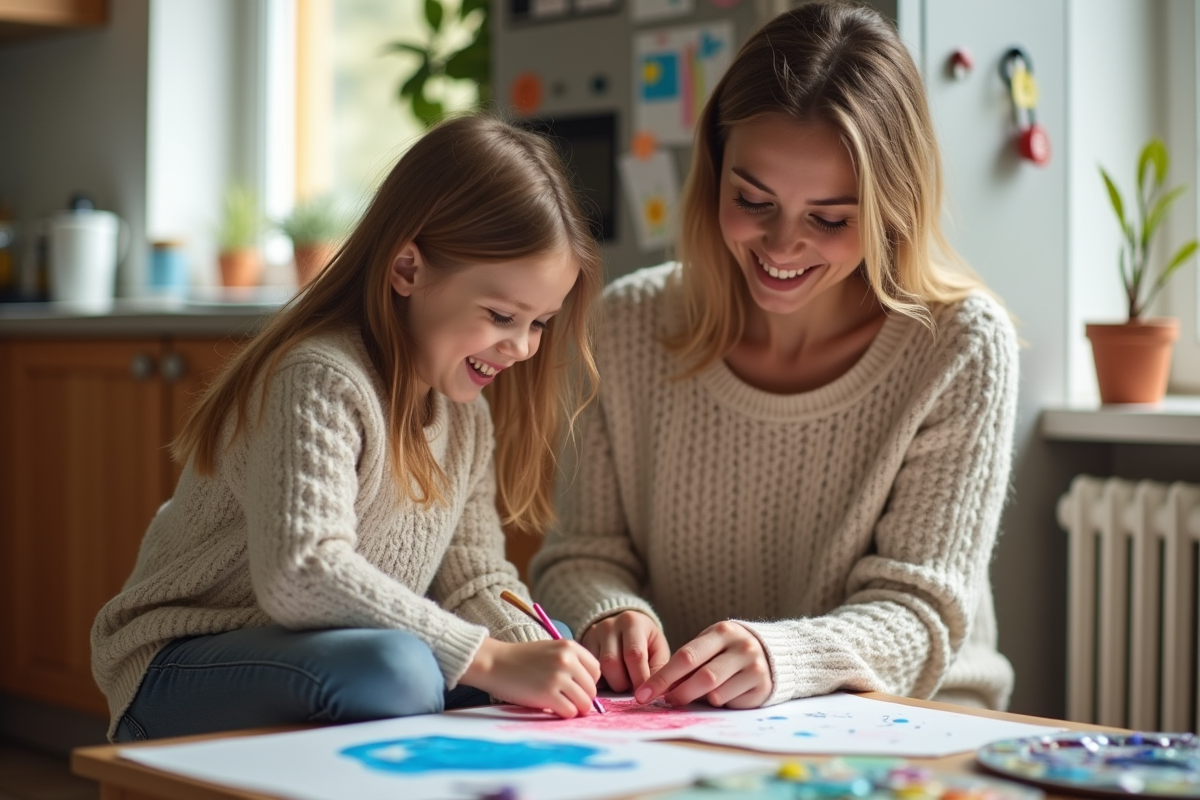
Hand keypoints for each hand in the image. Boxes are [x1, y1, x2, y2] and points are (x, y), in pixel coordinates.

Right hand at [462, 638, 601, 717]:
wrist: (494, 663)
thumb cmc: (521, 660)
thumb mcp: (551, 650)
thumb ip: (571, 664)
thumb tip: (590, 690)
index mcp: (570, 647)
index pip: (596, 670)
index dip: (588, 682)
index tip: (576, 687)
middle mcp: (567, 660)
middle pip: (592, 689)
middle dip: (582, 697)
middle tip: (566, 699)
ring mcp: (558, 677)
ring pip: (584, 703)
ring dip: (575, 708)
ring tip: (560, 705)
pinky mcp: (548, 694)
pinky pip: (570, 712)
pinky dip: (564, 714)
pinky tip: (552, 708)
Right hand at [580, 610, 670, 692]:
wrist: (626, 626)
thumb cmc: (645, 641)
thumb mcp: (658, 650)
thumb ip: (658, 670)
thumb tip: (654, 692)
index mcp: (632, 622)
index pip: (634, 654)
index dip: (640, 679)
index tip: (645, 694)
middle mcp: (609, 625)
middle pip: (611, 662)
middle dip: (623, 683)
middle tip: (631, 687)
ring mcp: (593, 635)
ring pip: (598, 668)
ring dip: (611, 684)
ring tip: (622, 683)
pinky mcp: (583, 645)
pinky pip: (588, 670)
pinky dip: (600, 681)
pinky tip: (610, 680)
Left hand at [633, 620, 771, 708]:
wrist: (772, 652)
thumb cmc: (728, 650)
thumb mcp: (709, 645)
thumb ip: (688, 662)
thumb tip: (659, 688)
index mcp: (722, 632)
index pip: (686, 657)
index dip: (662, 678)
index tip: (643, 694)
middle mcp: (742, 648)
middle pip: (703, 677)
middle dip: (679, 693)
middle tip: (666, 702)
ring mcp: (755, 668)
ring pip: (717, 694)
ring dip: (700, 699)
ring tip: (696, 696)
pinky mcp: (762, 687)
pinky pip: (731, 703)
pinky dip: (719, 703)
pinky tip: (719, 695)